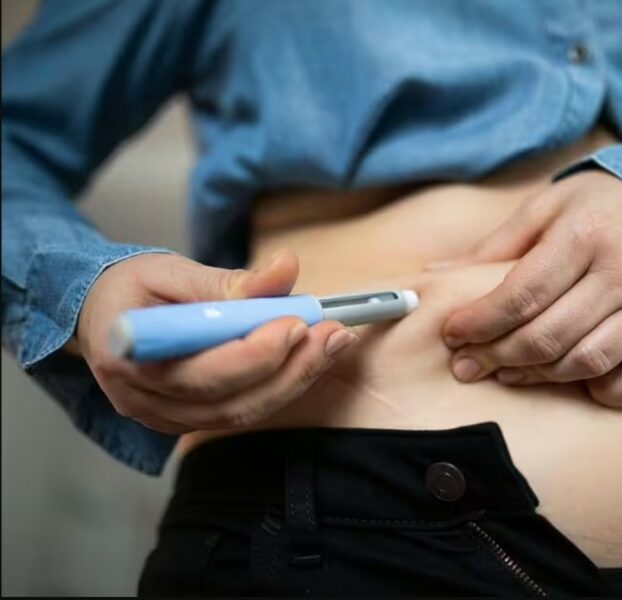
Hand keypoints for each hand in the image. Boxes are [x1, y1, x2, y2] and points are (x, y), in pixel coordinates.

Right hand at [75, 249, 357, 433]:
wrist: (100, 315)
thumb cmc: (130, 288)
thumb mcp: (170, 270)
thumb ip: (228, 279)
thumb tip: (287, 268)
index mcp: (129, 357)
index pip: (200, 373)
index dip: (255, 354)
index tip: (298, 322)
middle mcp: (144, 400)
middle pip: (230, 402)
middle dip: (293, 368)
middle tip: (333, 333)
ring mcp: (166, 418)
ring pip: (243, 412)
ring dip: (297, 378)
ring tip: (333, 342)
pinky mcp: (189, 419)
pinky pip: (243, 410)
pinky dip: (282, 385)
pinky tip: (310, 356)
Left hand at [437, 170, 621, 406]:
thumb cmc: (598, 207)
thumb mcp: (545, 207)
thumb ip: (494, 246)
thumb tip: (434, 277)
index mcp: (587, 233)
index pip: (523, 293)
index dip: (480, 321)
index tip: (452, 333)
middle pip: (549, 335)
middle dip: (496, 355)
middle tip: (467, 365)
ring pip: (587, 362)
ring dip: (538, 376)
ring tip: (507, 371)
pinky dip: (605, 391)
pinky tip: (574, 379)